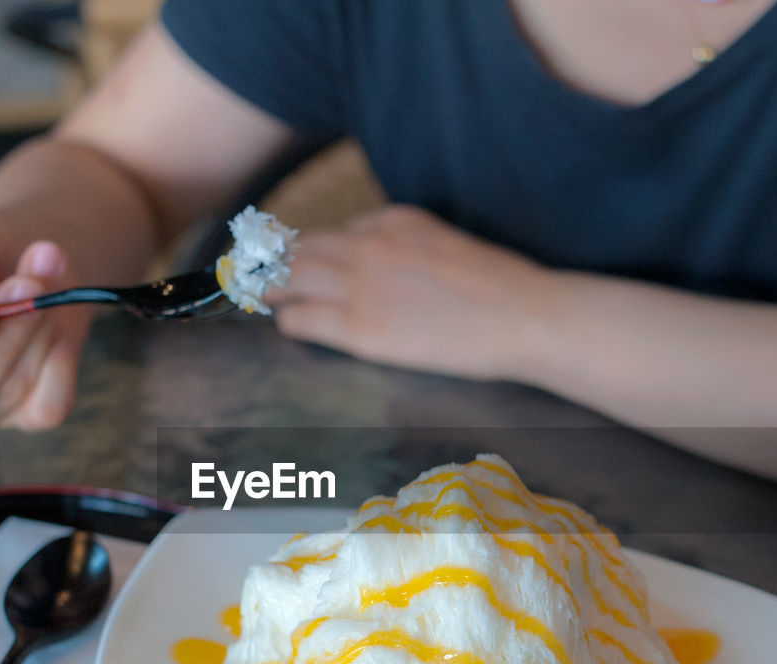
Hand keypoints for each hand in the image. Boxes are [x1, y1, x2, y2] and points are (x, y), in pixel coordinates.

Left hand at [267, 205, 558, 380]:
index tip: (295, 257)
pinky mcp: (362, 329)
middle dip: (272, 259)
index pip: (338, 230)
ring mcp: (362, 287)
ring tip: (256, 295)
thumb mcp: (449, 242)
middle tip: (251, 271)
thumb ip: (408, 243)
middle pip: (300, 248)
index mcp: (395, 220)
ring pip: (291, 278)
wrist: (525, 316)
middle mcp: (370, 245)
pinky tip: (287, 324)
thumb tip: (374, 256)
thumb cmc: (501, 287)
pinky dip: (289, 319)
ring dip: (269, 286)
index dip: (312, 248)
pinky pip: (304, 318)